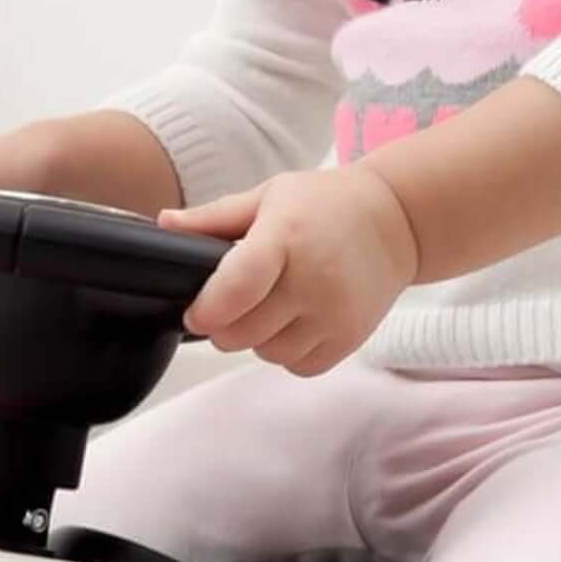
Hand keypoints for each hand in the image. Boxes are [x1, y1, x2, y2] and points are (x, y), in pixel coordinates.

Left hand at [161, 167, 420, 375]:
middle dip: (223, 324)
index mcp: (286, 236)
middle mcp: (313, 279)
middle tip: (229, 304)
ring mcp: (334, 313)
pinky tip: (295, 321)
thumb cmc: (326, 205)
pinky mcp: (349, 338)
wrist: (396, 222)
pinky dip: (287, 352)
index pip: (239, 286)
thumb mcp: (269, 195)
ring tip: (270, 307)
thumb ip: (215, 218)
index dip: (207, 308)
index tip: (194, 311)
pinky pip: (298, 366)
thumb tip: (164, 225)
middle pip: (243, 331)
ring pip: (268, 353)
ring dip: (256, 338)